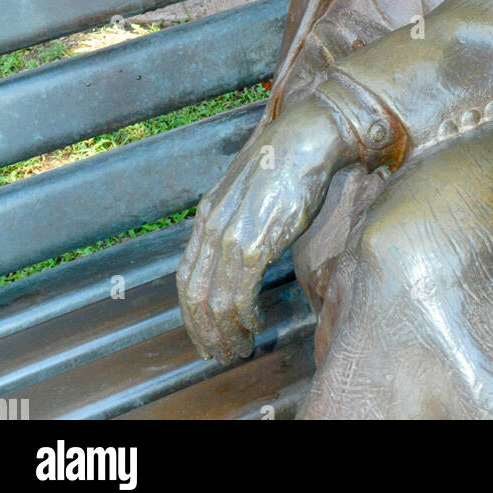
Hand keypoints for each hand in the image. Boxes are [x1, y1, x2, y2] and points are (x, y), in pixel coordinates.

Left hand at [176, 99, 357, 364]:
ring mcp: (232, 235)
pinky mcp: (257, 241)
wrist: (305, 137)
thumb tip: (239, 253)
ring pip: (215, 301)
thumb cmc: (285, 164)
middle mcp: (212, 228)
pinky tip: (255, 323)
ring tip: (239, 348)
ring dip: (226, 332)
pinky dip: (244, 317)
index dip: (191, 315)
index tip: (204, 337)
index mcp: (207, 217)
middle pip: (194, 296)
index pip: (186, 279)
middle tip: (219, 355)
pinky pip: (239, 293)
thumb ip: (236, 221)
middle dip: (205, 333)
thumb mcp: (247, 194)